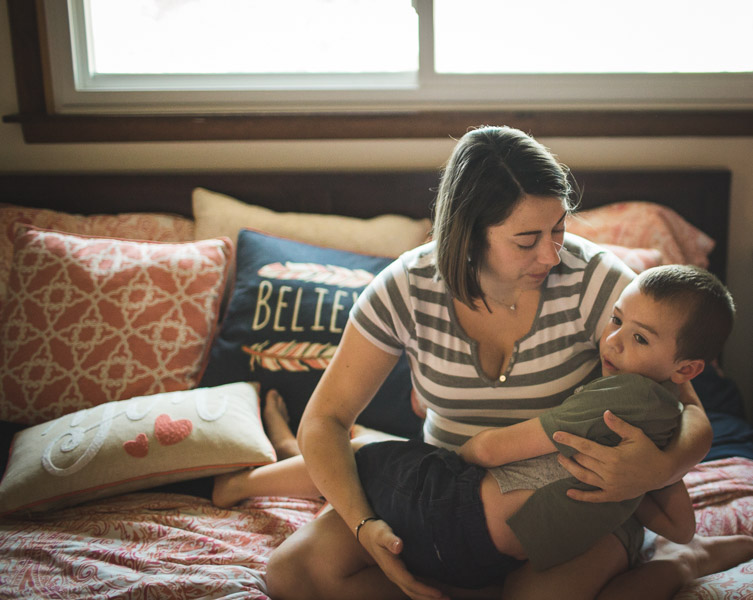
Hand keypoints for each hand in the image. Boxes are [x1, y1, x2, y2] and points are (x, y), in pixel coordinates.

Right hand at [359, 518, 448, 599]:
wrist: (366, 534)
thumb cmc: (377, 532)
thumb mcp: (382, 533)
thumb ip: (390, 540)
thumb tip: (399, 546)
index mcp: (391, 568)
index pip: (410, 583)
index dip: (425, 590)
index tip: (439, 593)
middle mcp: (393, 574)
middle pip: (413, 592)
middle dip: (429, 598)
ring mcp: (395, 575)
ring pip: (412, 591)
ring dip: (426, 597)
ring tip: (443, 598)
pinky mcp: (398, 572)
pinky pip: (411, 586)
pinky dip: (421, 591)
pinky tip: (431, 592)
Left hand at [553, 410, 671, 502]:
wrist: (662, 473)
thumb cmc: (647, 450)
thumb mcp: (635, 435)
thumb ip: (619, 425)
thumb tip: (605, 412)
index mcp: (613, 456)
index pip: (585, 447)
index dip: (569, 440)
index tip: (556, 434)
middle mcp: (610, 472)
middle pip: (582, 461)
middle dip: (569, 452)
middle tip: (559, 445)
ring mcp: (611, 485)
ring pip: (584, 477)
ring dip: (569, 468)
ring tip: (560, 459)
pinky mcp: (613, 495)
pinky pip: (594, 497)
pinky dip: (580, 496)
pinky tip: (569, 492)